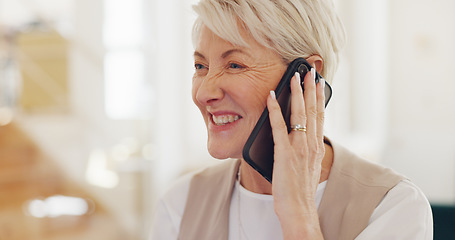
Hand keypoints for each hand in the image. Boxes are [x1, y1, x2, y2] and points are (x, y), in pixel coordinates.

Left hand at [267, 68, 325, 238]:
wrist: (300, 210)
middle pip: (313, 110)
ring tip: (294, 76)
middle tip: (308, 70)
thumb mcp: (308, 167)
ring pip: (300, 114)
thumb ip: (305, 151)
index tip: (317, 81)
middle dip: (310, 88)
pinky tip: (272, 97)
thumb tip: (300, 139)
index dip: (318, 96)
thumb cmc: (301, 192)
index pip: (320, 116)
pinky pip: (279, 127)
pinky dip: (275, 110)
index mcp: (316, 147)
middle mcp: (311, 144)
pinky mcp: (284, 153)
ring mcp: (298, 147)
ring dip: (297, 93)